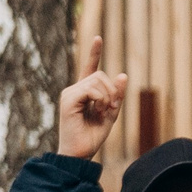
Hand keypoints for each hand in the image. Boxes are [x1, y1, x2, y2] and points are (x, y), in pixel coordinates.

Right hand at [55, 37, 127, 160]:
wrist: (79, 154)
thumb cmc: (92, 137)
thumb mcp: (111, 113)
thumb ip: (117, 95)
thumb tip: (123, 74)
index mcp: (83, 93)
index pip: (89, 68)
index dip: (94, 52)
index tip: (98, 37)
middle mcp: (74, 90)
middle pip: (100, 75)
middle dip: (112, 90)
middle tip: (110, 108)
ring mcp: (69, 94)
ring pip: (97, 80)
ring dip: (107, 96)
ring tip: (103, 112)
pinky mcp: (68, 100)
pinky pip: (91, 89)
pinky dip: (100, 99)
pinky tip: (97, 110)